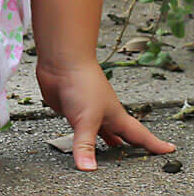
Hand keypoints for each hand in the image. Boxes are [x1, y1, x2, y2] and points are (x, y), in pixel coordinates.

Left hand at [36, 57, 175, 170]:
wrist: (60, 60)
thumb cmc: (83, 81)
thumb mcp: (87, 120)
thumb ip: (85, 145)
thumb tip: (88, 168)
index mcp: (117, 118)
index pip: (141, 136)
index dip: (155, 144)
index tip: (168, 149)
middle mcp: (104, 115)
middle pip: (121, 134)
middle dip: (129, 146)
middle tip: (139, 155)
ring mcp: (87, 110)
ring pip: (100, 130)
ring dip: (105, 140)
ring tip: (112, 150)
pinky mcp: (70, 108)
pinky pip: (77, 126)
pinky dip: (81, 133)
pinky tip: (78, 135)